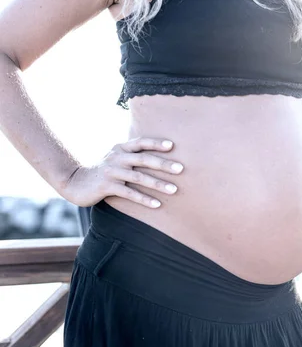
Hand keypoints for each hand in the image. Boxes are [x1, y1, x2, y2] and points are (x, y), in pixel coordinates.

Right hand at [61, 137, 183, 207]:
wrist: (75, 182)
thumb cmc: (103, 171)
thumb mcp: (116, 158)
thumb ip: (132, 155)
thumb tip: (159, 154)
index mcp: (121, 149)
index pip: (141, 143)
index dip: (156, 143)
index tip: (172, 145)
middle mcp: (117, 158)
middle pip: (144, 159)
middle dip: (164, 164)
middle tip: (181, 169)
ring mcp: (111, 172)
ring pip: (139, 177)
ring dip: (158, 184)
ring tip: (174, 190)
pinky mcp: (107, 187)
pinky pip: (129, 193)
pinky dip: (144, 199)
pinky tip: (157, 204)